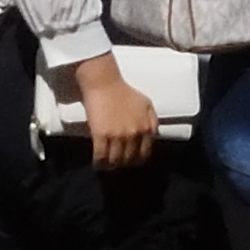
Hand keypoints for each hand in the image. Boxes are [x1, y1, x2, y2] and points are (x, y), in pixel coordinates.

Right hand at [74, 53, 159, 171]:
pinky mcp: (101, 135)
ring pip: (115, 159)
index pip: (144, 153)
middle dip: (123, 164)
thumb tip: (152, 136)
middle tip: (116, 164)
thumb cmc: (124, 91)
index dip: (136, 160)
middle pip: (129, 159)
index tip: (130, 162)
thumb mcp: (147, 105)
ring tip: (106, 166)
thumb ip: (152, 122)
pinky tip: (97, 164)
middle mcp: (134, 135)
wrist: (104, 84)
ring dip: (111, 166)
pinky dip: (99, 162)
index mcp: (147, 128)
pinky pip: (101, 155)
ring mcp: (117, 136)